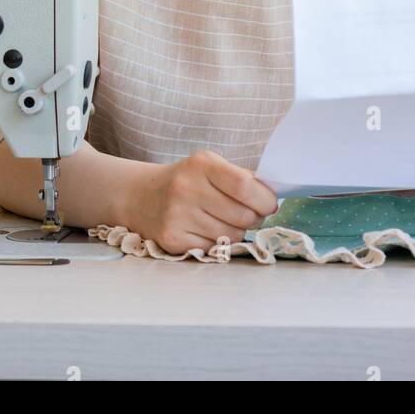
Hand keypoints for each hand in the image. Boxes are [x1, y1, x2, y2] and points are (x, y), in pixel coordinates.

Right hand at [124, 150, 279, 254]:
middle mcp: (187, 189)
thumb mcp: (209, 166)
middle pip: (243, 215)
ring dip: (238, 231)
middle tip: (251, 214)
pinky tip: (207, 230)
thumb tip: (273, 196)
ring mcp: (177, 216)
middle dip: (256, 218)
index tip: (270, 204)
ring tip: (227, 220)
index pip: (245, 186)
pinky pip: (214, 248)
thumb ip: (240, 178)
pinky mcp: (172, 240)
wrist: (141, 197)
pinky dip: (219, 243)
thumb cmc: (186, 180)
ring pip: (232, 235)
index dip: (265, 199)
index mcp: (201, 164)